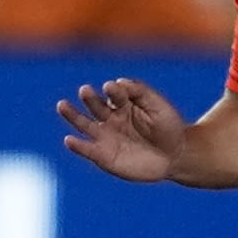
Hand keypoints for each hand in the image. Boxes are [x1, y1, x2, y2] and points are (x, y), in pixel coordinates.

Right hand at [57, 78, 185, 181]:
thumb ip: (141, 93)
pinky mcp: (103, 156)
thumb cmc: (168, 128)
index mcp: (123, 104)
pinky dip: (77, 146)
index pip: (115, 93)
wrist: (175, 157)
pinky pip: (87, 149)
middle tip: (85, 90)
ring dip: (72, 115)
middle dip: (90, 98)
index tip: (113, 86)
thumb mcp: (159, 108)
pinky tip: (69, 140)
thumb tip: (119, 81)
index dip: (114, 90)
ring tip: (62, 105)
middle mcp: (110, 118)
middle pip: (95, 106)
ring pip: (84, 124)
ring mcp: (105, 136)